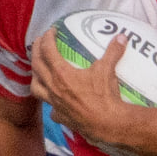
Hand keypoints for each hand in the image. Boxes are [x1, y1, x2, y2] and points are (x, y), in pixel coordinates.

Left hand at [31, 31, 137, 153]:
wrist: (107, 124)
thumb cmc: (105, 96)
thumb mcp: (108, 70)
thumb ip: (113, 51)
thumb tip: (121, 36)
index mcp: (61, 74)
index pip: (47, 51)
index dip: (47, 38)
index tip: (51, 32)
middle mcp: (53, 88)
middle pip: (36, 66)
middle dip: (36, 51)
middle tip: (39, 43)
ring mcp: (54, 103)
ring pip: (35, 88)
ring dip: (35, 77)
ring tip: (38, 70)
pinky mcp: (60, 117)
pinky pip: (50, 108)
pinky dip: (51, 102)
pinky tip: (56, 100)